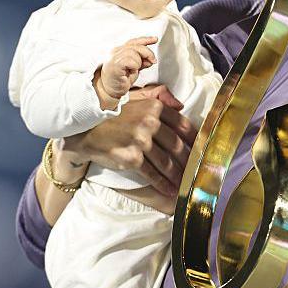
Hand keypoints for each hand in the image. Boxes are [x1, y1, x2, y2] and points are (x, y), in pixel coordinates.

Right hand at [62, 84, 194, 195]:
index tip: (202, 150)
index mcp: (154, 107)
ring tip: (186, 184)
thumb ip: (158, 97)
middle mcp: (150, 123)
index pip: (183, 125)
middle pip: (177, 146)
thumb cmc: (112, 114)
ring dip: (178, 175)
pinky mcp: (132, 158)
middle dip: (189, 162)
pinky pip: (152, 173)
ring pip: (167, 162)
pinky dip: (163, 184)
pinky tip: (170, 190)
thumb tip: (180, 105)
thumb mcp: (135, 97)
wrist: (85, 129)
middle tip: (197, 172)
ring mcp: (141, 141)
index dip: (195, 140)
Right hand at [96, 36, 157, 102]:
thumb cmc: (119, 80)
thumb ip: (141, 62)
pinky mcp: (114, 64)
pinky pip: (129, 60)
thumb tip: (151, 59)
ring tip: (134, 70)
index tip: (155, 39)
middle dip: (147, 53)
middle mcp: (116, 51)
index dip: (145, 39)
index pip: (134, 41)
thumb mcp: (134, 69)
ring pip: (133, 52)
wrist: (108, 90)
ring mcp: (114, 57)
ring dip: (138, 62)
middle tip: (152, 61)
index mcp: (120, 50)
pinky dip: (134, 66)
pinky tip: (131, 71)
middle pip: (136, 46)